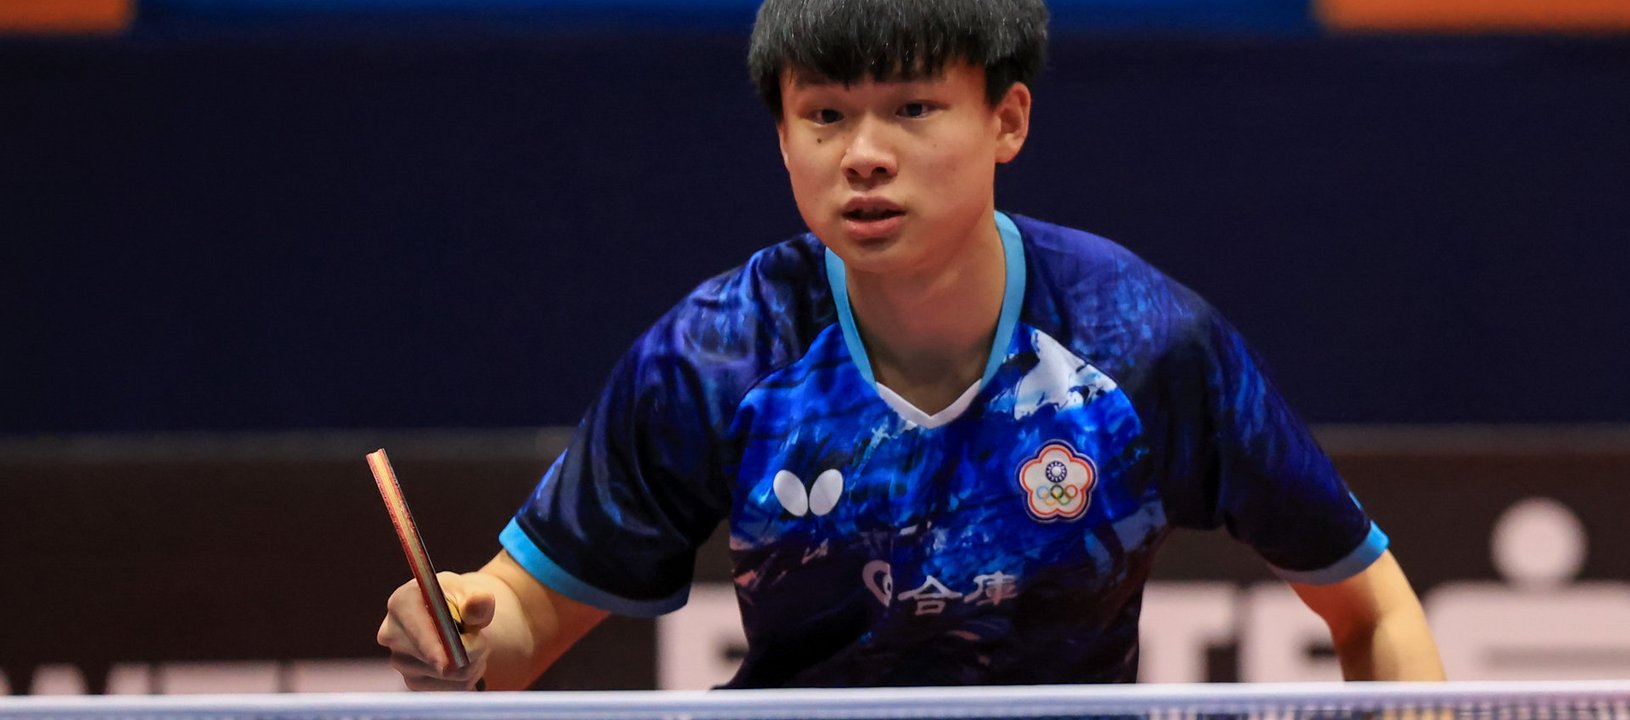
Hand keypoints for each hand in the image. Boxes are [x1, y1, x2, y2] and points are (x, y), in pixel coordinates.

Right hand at [377, 571, 494, 690]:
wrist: (460, 620)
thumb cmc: (464, 603)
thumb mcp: (474, 595)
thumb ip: (479, 600)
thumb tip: (481, 602)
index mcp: (402, 602)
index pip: (415, 627)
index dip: (430, 645)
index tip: (445, 662)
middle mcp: (392, 633)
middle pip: (430, 656)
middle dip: (466, 652)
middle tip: (482, 641)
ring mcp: (399, 660)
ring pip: (446, 674)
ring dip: (471, 663)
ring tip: (474, 645)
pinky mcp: (412, 681)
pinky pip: (451, 688)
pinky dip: (468, 677)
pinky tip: (465, 660)